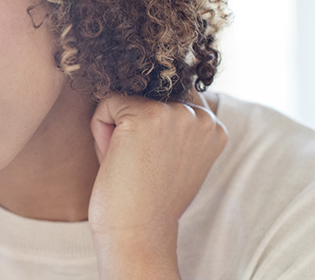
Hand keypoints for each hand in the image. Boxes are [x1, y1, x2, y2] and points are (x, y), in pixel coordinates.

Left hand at [87, 89, 226, 277]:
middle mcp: (201, 116)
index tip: (151, 162)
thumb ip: (171, 124)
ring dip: (115, 129)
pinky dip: (100, 130)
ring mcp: (176, 113)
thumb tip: (139, 82)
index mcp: (214, 127)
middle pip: (146, 96)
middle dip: (132, 126)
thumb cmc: (146, 199)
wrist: (137, 231)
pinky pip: (106, 104)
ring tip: (127, 163)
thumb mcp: (173, 156)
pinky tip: (115, 159)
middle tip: (137, 166)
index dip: (149, 126)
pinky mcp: (146, 114)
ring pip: (125, 98)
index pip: (171, 98)